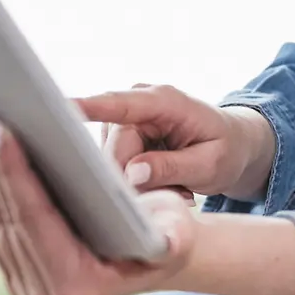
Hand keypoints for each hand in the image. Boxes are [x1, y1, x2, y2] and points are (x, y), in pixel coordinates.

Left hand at [0, 112, 194, 294]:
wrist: (156, 251)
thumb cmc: (169, 233)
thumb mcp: (176, 234)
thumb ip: (173, 240)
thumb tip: (167, 241)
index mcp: (77, 285)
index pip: (36, 222)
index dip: (15, 174)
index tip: (2, 132)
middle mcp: (43, 294)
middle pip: (9, 218)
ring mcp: (25, 284)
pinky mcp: (16, 267)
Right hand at [77, 84, 274, 202]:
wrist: (233, 144)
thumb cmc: (226, 150)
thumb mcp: (210, 164)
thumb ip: (172, 168)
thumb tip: (132, 174)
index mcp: (165, 101)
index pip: (120, 104)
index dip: (90, 107)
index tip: (62, 109)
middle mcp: (139, 103)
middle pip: (114, 151)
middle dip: (139, 182)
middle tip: (180, 193)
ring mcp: (127, 119)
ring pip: (113, 163)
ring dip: (141, 184)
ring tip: (178, 186)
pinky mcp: (121, 135)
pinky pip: (116, 167)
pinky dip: (140, 183)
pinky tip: (167, 184)